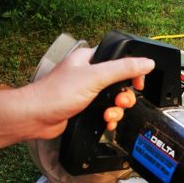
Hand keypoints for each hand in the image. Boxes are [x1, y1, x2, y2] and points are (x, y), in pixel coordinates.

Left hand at [29, 48, 154, 138]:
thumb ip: (123, 69)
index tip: (138, 83)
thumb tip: (146, 62)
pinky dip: (109, 119)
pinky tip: (106, 122)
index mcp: (90, 60)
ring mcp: (87, 93)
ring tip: (109, 115)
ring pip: (113, 101)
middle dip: (124, 96)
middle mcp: (89, 75)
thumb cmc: (56, 94)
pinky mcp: (85, 109)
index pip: (120, 60)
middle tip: (120, 101)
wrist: (37, 118)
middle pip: (120, 84)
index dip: (132, 72)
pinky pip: (106, 112)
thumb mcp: (95, 77)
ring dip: (116, 110)